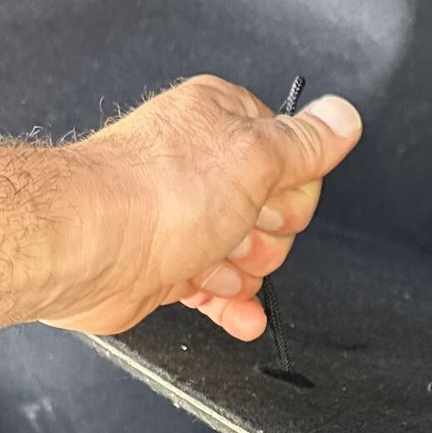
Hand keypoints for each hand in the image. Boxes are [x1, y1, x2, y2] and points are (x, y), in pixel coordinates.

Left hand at [40, 75, 361, 341]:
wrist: (88, 247)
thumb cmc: (155, 193)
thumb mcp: (256, 156)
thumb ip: (306, 142)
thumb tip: (343, 118)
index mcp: (222, 119)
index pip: (292, 156)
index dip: (293, 189)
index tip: (273, 200)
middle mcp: (200, 163)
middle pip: (274, 211)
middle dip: (265, 236)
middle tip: (238, 230)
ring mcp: (182, 216)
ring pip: (246, 255)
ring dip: (243, 272)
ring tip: (216, 263)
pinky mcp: (166, 263)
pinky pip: (217, 290)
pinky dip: (232, 305)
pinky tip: (242, 314)